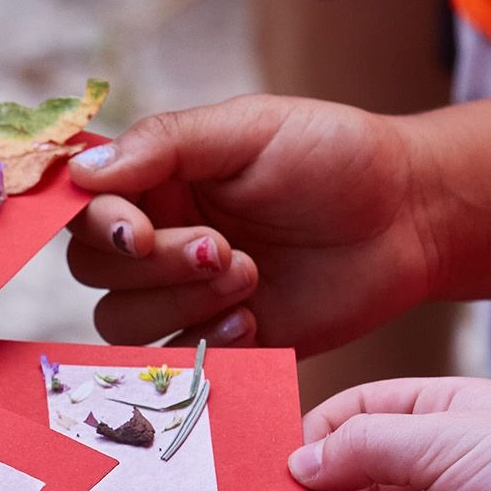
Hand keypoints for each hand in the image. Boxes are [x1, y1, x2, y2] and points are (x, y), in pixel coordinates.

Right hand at [66, 95, 446, 353]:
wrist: (409, 219)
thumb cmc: (335, 158)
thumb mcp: (250, 129)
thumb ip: (164, 143)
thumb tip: (81, 171)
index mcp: (156, 178)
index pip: (82, 206)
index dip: (96, 224)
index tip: (137, 229)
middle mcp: (158, 235)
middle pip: (94, 269)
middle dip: (154, 265)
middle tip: (223, 248)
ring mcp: (183, 293)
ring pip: (121, 321)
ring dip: (179, 302)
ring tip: (249, 275)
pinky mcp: (218, 339)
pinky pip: (170, 361)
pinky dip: (206, 340)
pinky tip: (256, 315)